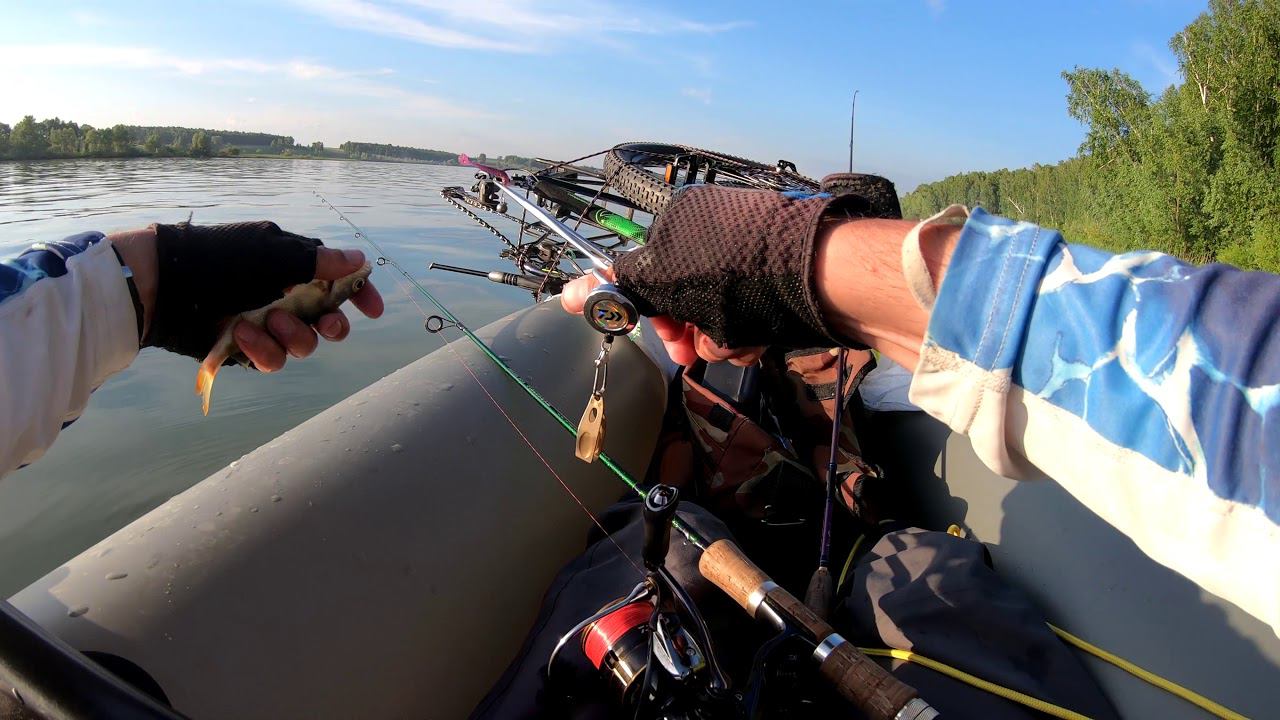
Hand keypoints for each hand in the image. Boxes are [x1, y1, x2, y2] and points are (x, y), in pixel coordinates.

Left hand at [109, 222, 383, 370]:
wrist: (163, 286)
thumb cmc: (218, 260)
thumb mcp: (271, 254)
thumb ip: (318, 261)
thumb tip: (359, 260)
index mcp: (292, 266)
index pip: (337, 281)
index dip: (359, 296)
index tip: (373, 311)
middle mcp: (283, 297)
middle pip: (327, 322)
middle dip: (332, 327)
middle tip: (327, 325)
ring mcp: (265, 324)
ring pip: (303, 346)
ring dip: (292, 336)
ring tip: (267, 321)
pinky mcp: (246, 349)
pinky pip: (272, 360)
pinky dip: (262, 349)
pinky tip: (243, 333)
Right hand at [558, 175, 960, 372]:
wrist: (823, 273)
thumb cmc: (739, 275)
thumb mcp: (667, 283)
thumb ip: (618, 291)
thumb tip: (565, 295)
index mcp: (680, 221)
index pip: (643, 271)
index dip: (643, 310)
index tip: (657, 334)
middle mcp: (712, 228)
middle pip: (679, 291)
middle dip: (682, 326)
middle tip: (690, 351)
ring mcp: (749, 247)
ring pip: (714, 305)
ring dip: (715, 333)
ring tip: (734, 345)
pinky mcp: (781, 267)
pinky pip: (748, 304)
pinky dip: (746, 327)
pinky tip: (757, 340)